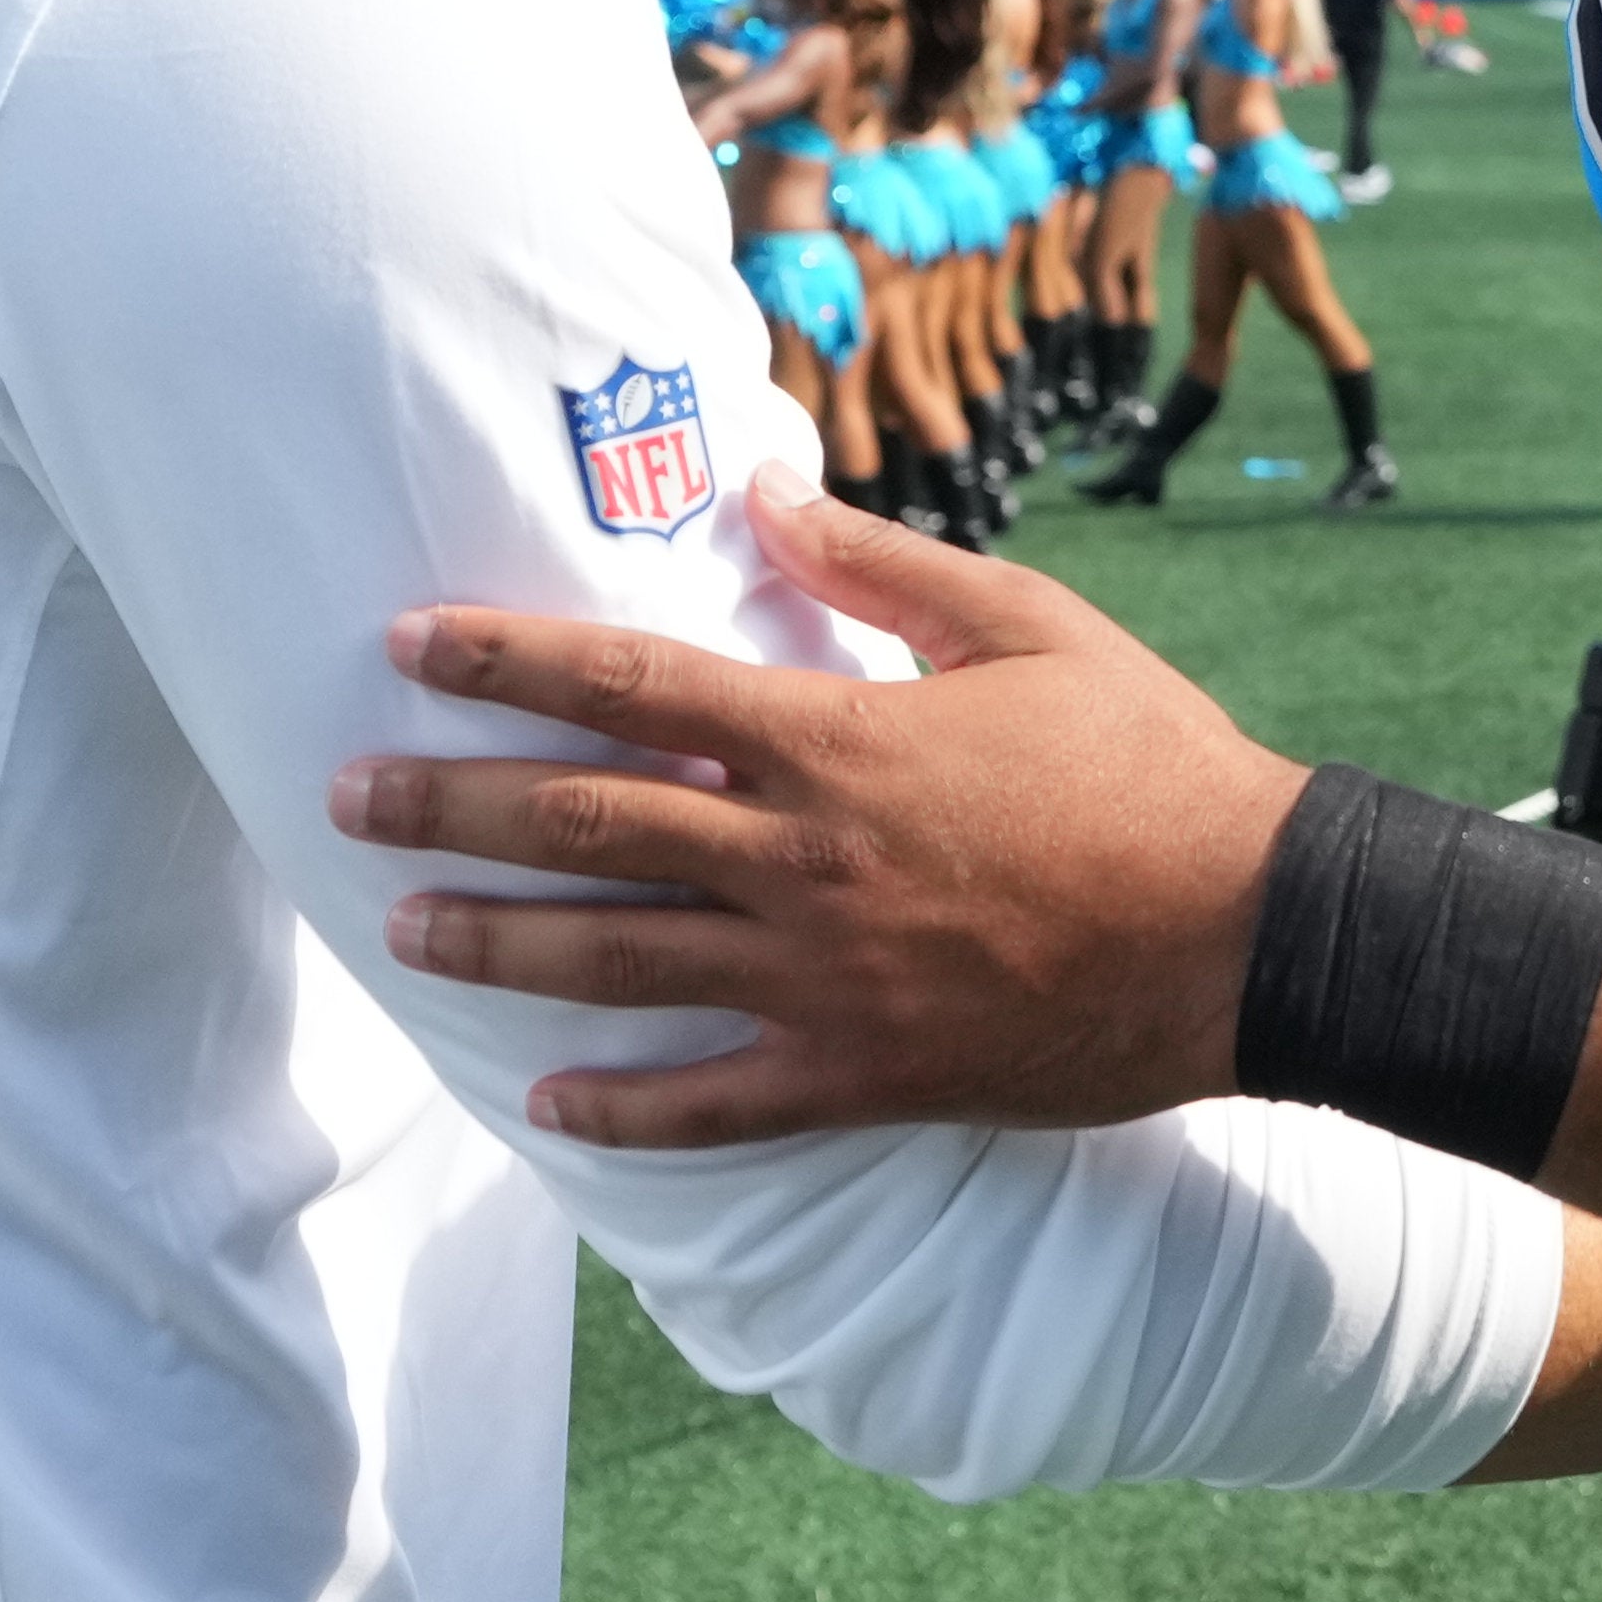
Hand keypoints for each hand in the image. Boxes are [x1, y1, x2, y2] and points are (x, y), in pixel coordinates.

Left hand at [333, 471, 1308, 1148]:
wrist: (1256, 932)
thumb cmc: (1149, 757)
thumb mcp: (1028, 625)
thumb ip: (879, 564)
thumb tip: (757, 494)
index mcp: (836, 737)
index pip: (630, 687)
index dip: (505, 660)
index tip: (407, 643)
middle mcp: (804, 859)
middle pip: (587, 826)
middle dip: (452, 807)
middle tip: (345, 797)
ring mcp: (826, 978)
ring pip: (620, 964)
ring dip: (498, 946)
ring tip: (407, 929)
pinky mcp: (867, 1073)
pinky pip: (717, 1104)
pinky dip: (626, 1107)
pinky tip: (549, 1101)